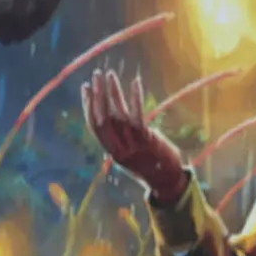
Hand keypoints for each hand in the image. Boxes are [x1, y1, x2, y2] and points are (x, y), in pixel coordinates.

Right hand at [82, 68, 188, 202]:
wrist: (169, 181)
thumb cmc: (150, 164)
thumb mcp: (130, 152)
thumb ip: (120, 136)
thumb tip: (112, 113)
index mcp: (112, 152)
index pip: (94, 125)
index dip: (88, 105)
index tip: (85, 87)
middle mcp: (119, 149)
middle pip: (103, 118)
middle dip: (98, 95)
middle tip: (96, 75)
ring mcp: (133, 145)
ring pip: (118, 115)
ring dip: (113, 92)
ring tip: (110, 74)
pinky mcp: (148, 140)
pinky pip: (138, 116)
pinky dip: (135, 98)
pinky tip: (135, 82)